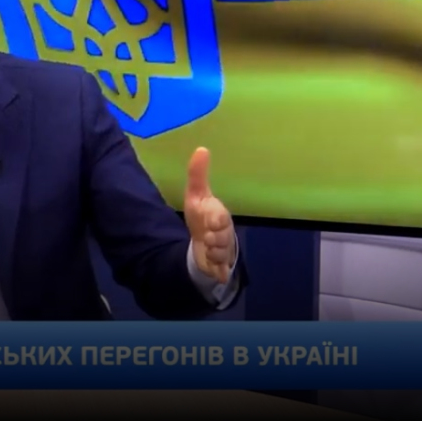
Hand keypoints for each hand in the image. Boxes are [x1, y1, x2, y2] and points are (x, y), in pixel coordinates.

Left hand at [184, 147, 235, 283]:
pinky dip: (218, 271)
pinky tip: (215, 271)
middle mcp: (225, 233)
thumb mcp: (196, 196)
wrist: (203, 246)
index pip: (221, 216)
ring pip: (222, 254)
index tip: (211, 221)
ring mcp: (225, 250)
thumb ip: (197, 175)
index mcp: (219, 215)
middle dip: (216, 238)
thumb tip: (201, 149)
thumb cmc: (201, 218)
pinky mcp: (222, 266)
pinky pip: (222, 271)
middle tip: (207, 238)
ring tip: (207, 249)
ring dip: (214, 253)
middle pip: (223, 236)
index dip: (217, 219)